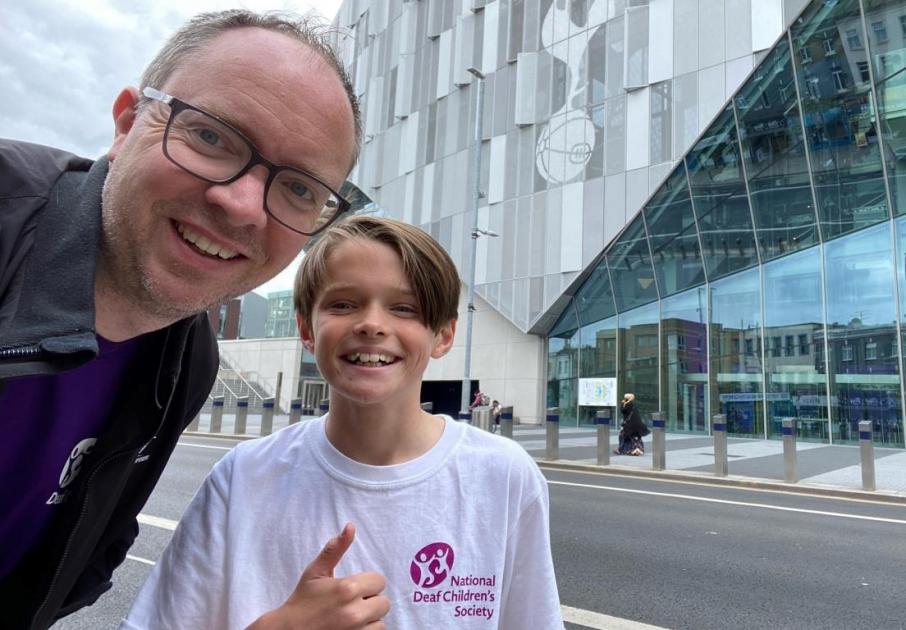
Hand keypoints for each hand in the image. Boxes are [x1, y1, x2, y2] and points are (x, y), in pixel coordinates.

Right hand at [246, 523, 389, 628]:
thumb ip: (335, 548)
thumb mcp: (316, 571)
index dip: (368, 583)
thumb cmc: (303, 600)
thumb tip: (351, 526)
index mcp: (347, 588)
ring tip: (352, 616)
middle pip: (384, 602)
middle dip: (370, 601)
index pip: (379, 581)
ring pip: (381, 621)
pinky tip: (353, 627)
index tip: (354, 588)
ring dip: (370, 619)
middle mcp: (354, 611)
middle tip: (352, 602)